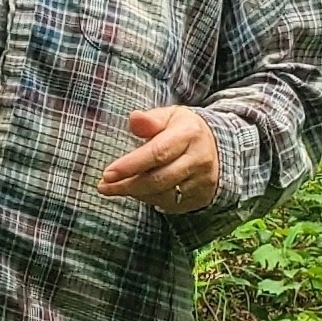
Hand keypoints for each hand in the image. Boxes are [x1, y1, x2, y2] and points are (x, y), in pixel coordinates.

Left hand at [100, 105, 221, 214]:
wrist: (217, 148)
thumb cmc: (183, 130)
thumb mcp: (170, 116)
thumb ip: (150, 119)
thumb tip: (134, 118)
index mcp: (190, 134)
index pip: (157, 153)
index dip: (131, 165)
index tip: (108, 173)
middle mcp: (199, 159)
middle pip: (158, 179)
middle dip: (127, 184)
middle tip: (104, 186)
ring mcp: (202, 181)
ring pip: (162, 194)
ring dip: (134, 193)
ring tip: (114, 188)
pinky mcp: (200, 197)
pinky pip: (169, 203)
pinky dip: (149, 199)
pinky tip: (136, 191)